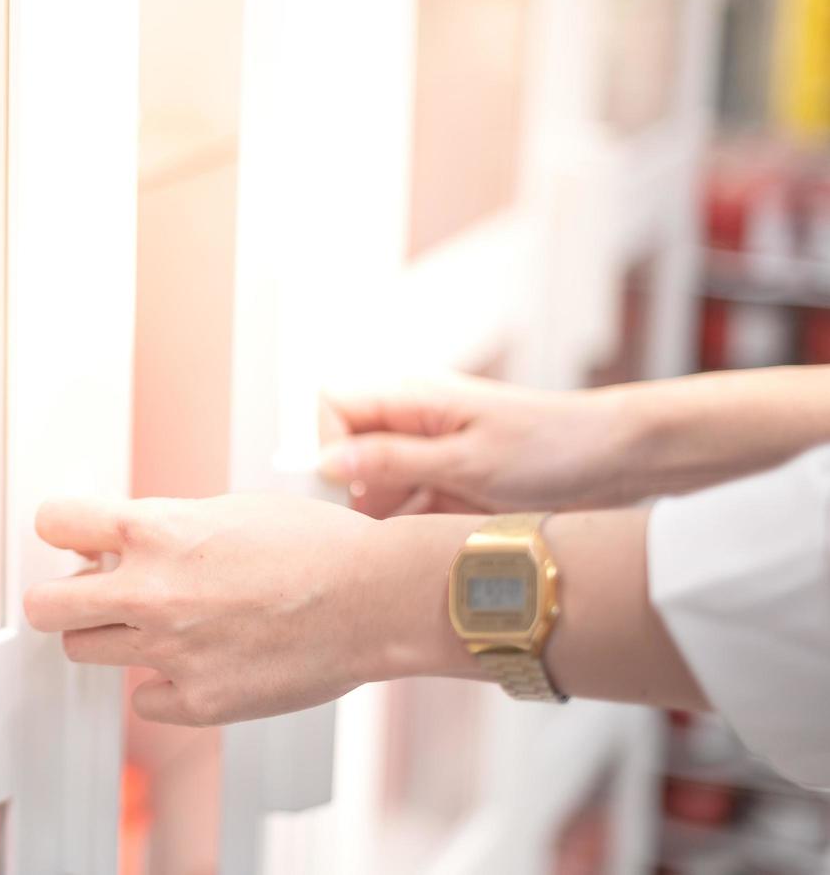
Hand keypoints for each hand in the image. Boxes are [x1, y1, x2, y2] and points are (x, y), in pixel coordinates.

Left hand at [23, 493, 431, 725]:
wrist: (374, 599)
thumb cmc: (318, 547)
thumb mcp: (230, 509)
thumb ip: (169, 526)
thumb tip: (130, 539)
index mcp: (156, 531)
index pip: (56, 522)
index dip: (61, 529)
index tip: (71, 538)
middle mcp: (151, 592)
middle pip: (47, 606)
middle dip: (61, 599)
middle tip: (85, 596)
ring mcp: (170, 651)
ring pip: (86, 652)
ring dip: (110, 638)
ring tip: (155, 626)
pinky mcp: (198, 701)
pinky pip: (146, 701)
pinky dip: (165, 687)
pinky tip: (199, 665)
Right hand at [318, 373, 633, 517]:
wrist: (622, 460)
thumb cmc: (553, 447)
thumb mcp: (466, 461)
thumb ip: (391, 460)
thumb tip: (325, 462)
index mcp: (413, 397)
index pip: (333, 406)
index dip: (327, 447)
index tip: (343, 494)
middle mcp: (415, 420)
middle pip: (350, 452)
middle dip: (352, 495)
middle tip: (371, 535)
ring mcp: (434, 452)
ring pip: (378, 487)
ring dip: (385, 519)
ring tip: (407, 548)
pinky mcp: (453, 482)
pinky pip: (412, 508)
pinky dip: (413, 531)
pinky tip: (429, 550)